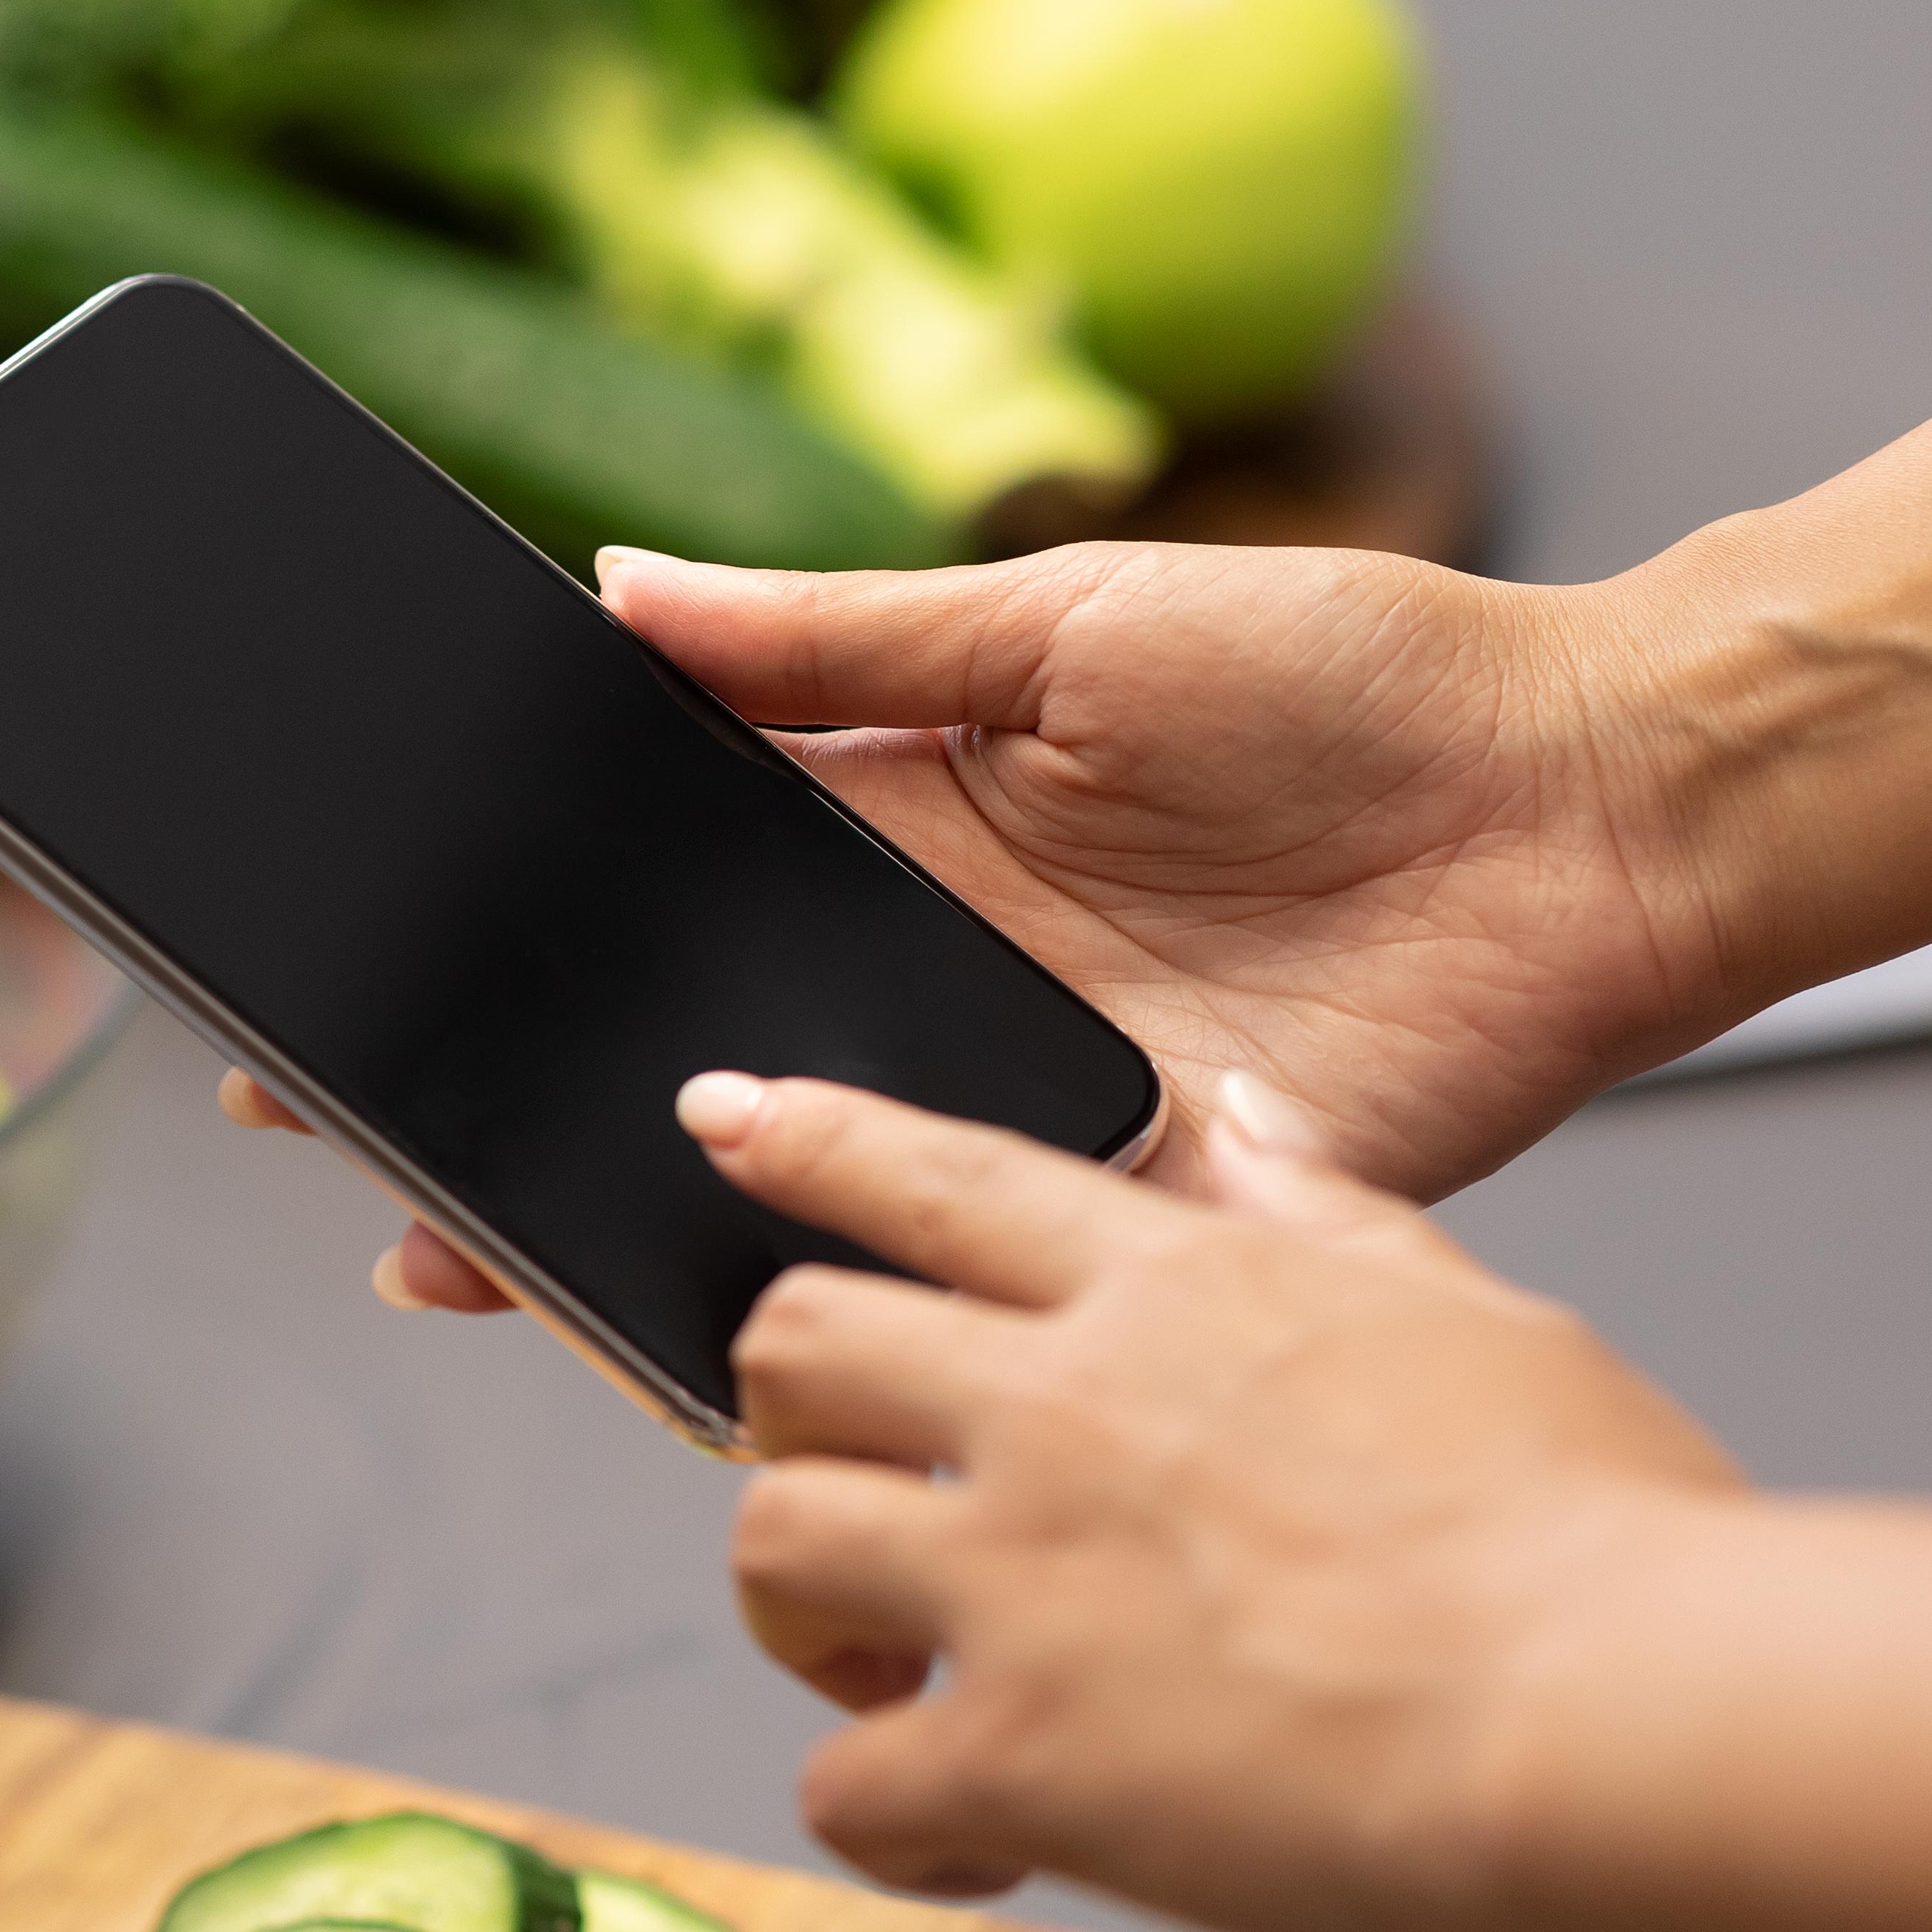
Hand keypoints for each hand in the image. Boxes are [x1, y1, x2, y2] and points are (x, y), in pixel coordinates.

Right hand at [233, 537, 1725, 1311]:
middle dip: (513, 1103)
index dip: (510, 934)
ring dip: (637, 1225)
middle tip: (338, 1144)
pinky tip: (719, 1334)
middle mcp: (947, 976)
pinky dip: (855, 1305)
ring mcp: (1034, 1099)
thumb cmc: (1361, 673)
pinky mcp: (1141, 1205)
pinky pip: (972, 1273)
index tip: (353, 967)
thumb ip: (843, 641)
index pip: (662, 891)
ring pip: (802, 1186)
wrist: (1592, 799)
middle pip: (694, 1056)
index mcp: (916, 827)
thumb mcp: (1072, 622)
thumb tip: (615, 597)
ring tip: (463, 1258)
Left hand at [689, 1063, 1744, 1931]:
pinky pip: (843, 1789)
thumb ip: (1325, 1212)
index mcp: (1181, 1289)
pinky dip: (892, 1822)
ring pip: (775, 1541)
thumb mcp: (1472, 1312)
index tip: (726, 1126)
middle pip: (799, 1345)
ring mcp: (1023, 1576)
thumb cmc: (1597, 1534)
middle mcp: (1068, 1405)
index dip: (811, 1144)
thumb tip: (1244, 1114)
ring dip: (810, 1613)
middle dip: (791, 1414)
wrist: (1622, 1709)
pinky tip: (986, 1839)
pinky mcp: (1018, 1755)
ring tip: (896, 1678)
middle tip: (860, 1485)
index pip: (940, 1173)